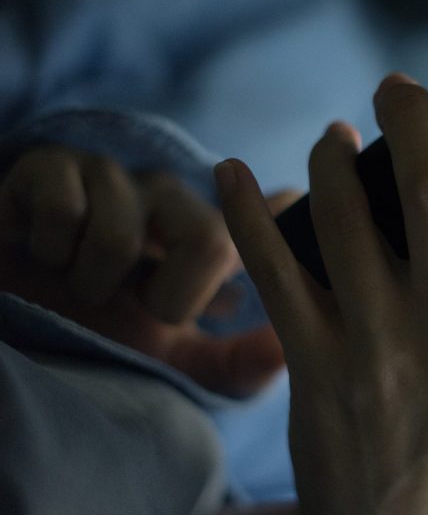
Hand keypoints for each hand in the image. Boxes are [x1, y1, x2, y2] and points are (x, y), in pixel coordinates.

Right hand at [0, 146, 291, 395]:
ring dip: (87, 280)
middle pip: (209, 237)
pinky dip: (45, 248)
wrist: (14, 317)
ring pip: (118, 237)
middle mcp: (172, 197)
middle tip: (132, 305)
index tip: (297, 215)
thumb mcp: (168, 358)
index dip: (286, 218)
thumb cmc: (95, 329)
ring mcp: (115, 175)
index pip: (271, 214)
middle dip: (165, 299)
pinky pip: (63, 211)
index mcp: (207, 235)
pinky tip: (39, 248)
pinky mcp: (54, 166)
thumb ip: (230, 364)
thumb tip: (288, 352)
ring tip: (75, 277)